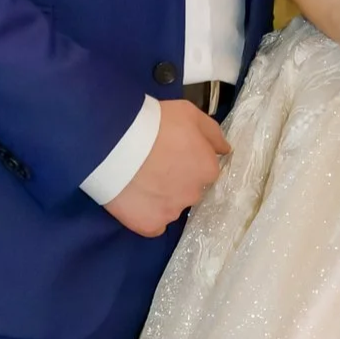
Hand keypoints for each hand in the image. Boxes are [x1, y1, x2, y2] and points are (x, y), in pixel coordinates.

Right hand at [101, 96, 229, 237]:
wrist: (114, 142)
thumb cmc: (154, 122)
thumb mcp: (189, 113)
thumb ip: (213, 133)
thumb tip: (226, 150)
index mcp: (208, 168)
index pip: (205, 170)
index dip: (187, 160)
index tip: (170, 152)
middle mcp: (195, 194)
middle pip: (190, 190)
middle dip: (176, 180)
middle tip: (154, 164)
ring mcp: (173, 212)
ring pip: (172, 207)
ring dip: (161, 197)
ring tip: (139, 180)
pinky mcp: (150, 225)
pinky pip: (154, 224)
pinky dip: (147, 215)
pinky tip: (136, 200)